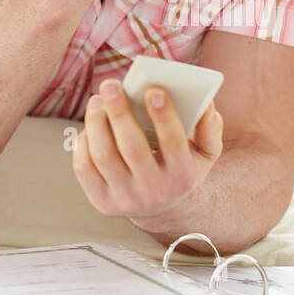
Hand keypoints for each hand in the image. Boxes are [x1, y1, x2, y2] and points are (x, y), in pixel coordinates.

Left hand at [71, 79, 223, 231]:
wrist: (160, 208)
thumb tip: (207, 105)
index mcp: (183, 176)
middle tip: (111, 86)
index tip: (153, 89)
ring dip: (96, 122)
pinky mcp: (102, 203)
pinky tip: (90, 126)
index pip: (174, 144)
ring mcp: (125, 199)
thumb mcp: (204, 153)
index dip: (164, 116)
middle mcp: (154, 191)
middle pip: (132, 148)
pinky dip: (84, 142)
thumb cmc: (181, 168)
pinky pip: (84, 168)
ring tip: (97, 100)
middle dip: (120, 112)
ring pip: (104, 156)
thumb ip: (210, 128)